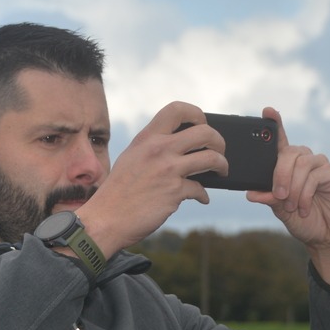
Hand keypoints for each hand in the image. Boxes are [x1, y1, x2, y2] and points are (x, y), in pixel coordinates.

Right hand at [76, 102, 226, 255]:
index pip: (177, 109)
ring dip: (222, 165)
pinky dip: (204, 195)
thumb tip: (180, 146)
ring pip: (212, 159)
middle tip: (220, 151)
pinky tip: (202, 198)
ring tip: (221, 171)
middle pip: (205, 132)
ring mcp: (168, 170)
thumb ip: (152, 148)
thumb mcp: (131, 159)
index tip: (202, 124)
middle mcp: (159, 149)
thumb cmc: (119, 192)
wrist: (106, 219)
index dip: (196, 114)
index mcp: (147, 138)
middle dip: (219, 141)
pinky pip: (200, 189)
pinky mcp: (174, 192)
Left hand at [246, 107, 329, 250]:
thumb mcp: (280, 212)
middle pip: (287, 152)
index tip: (267, 111)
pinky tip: (304, 207)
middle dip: (279, 174)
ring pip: (301, 163)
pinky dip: (305, 193)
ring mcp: (319, 166)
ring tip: (292, 207)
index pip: (279, 141)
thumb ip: (269, 199)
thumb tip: (251, 192)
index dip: (274, 123)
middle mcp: (303, 162)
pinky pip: (315, 175)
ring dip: (293, 187)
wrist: (328, 237)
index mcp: (287, 167)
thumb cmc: (304, 221)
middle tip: (278, 196)